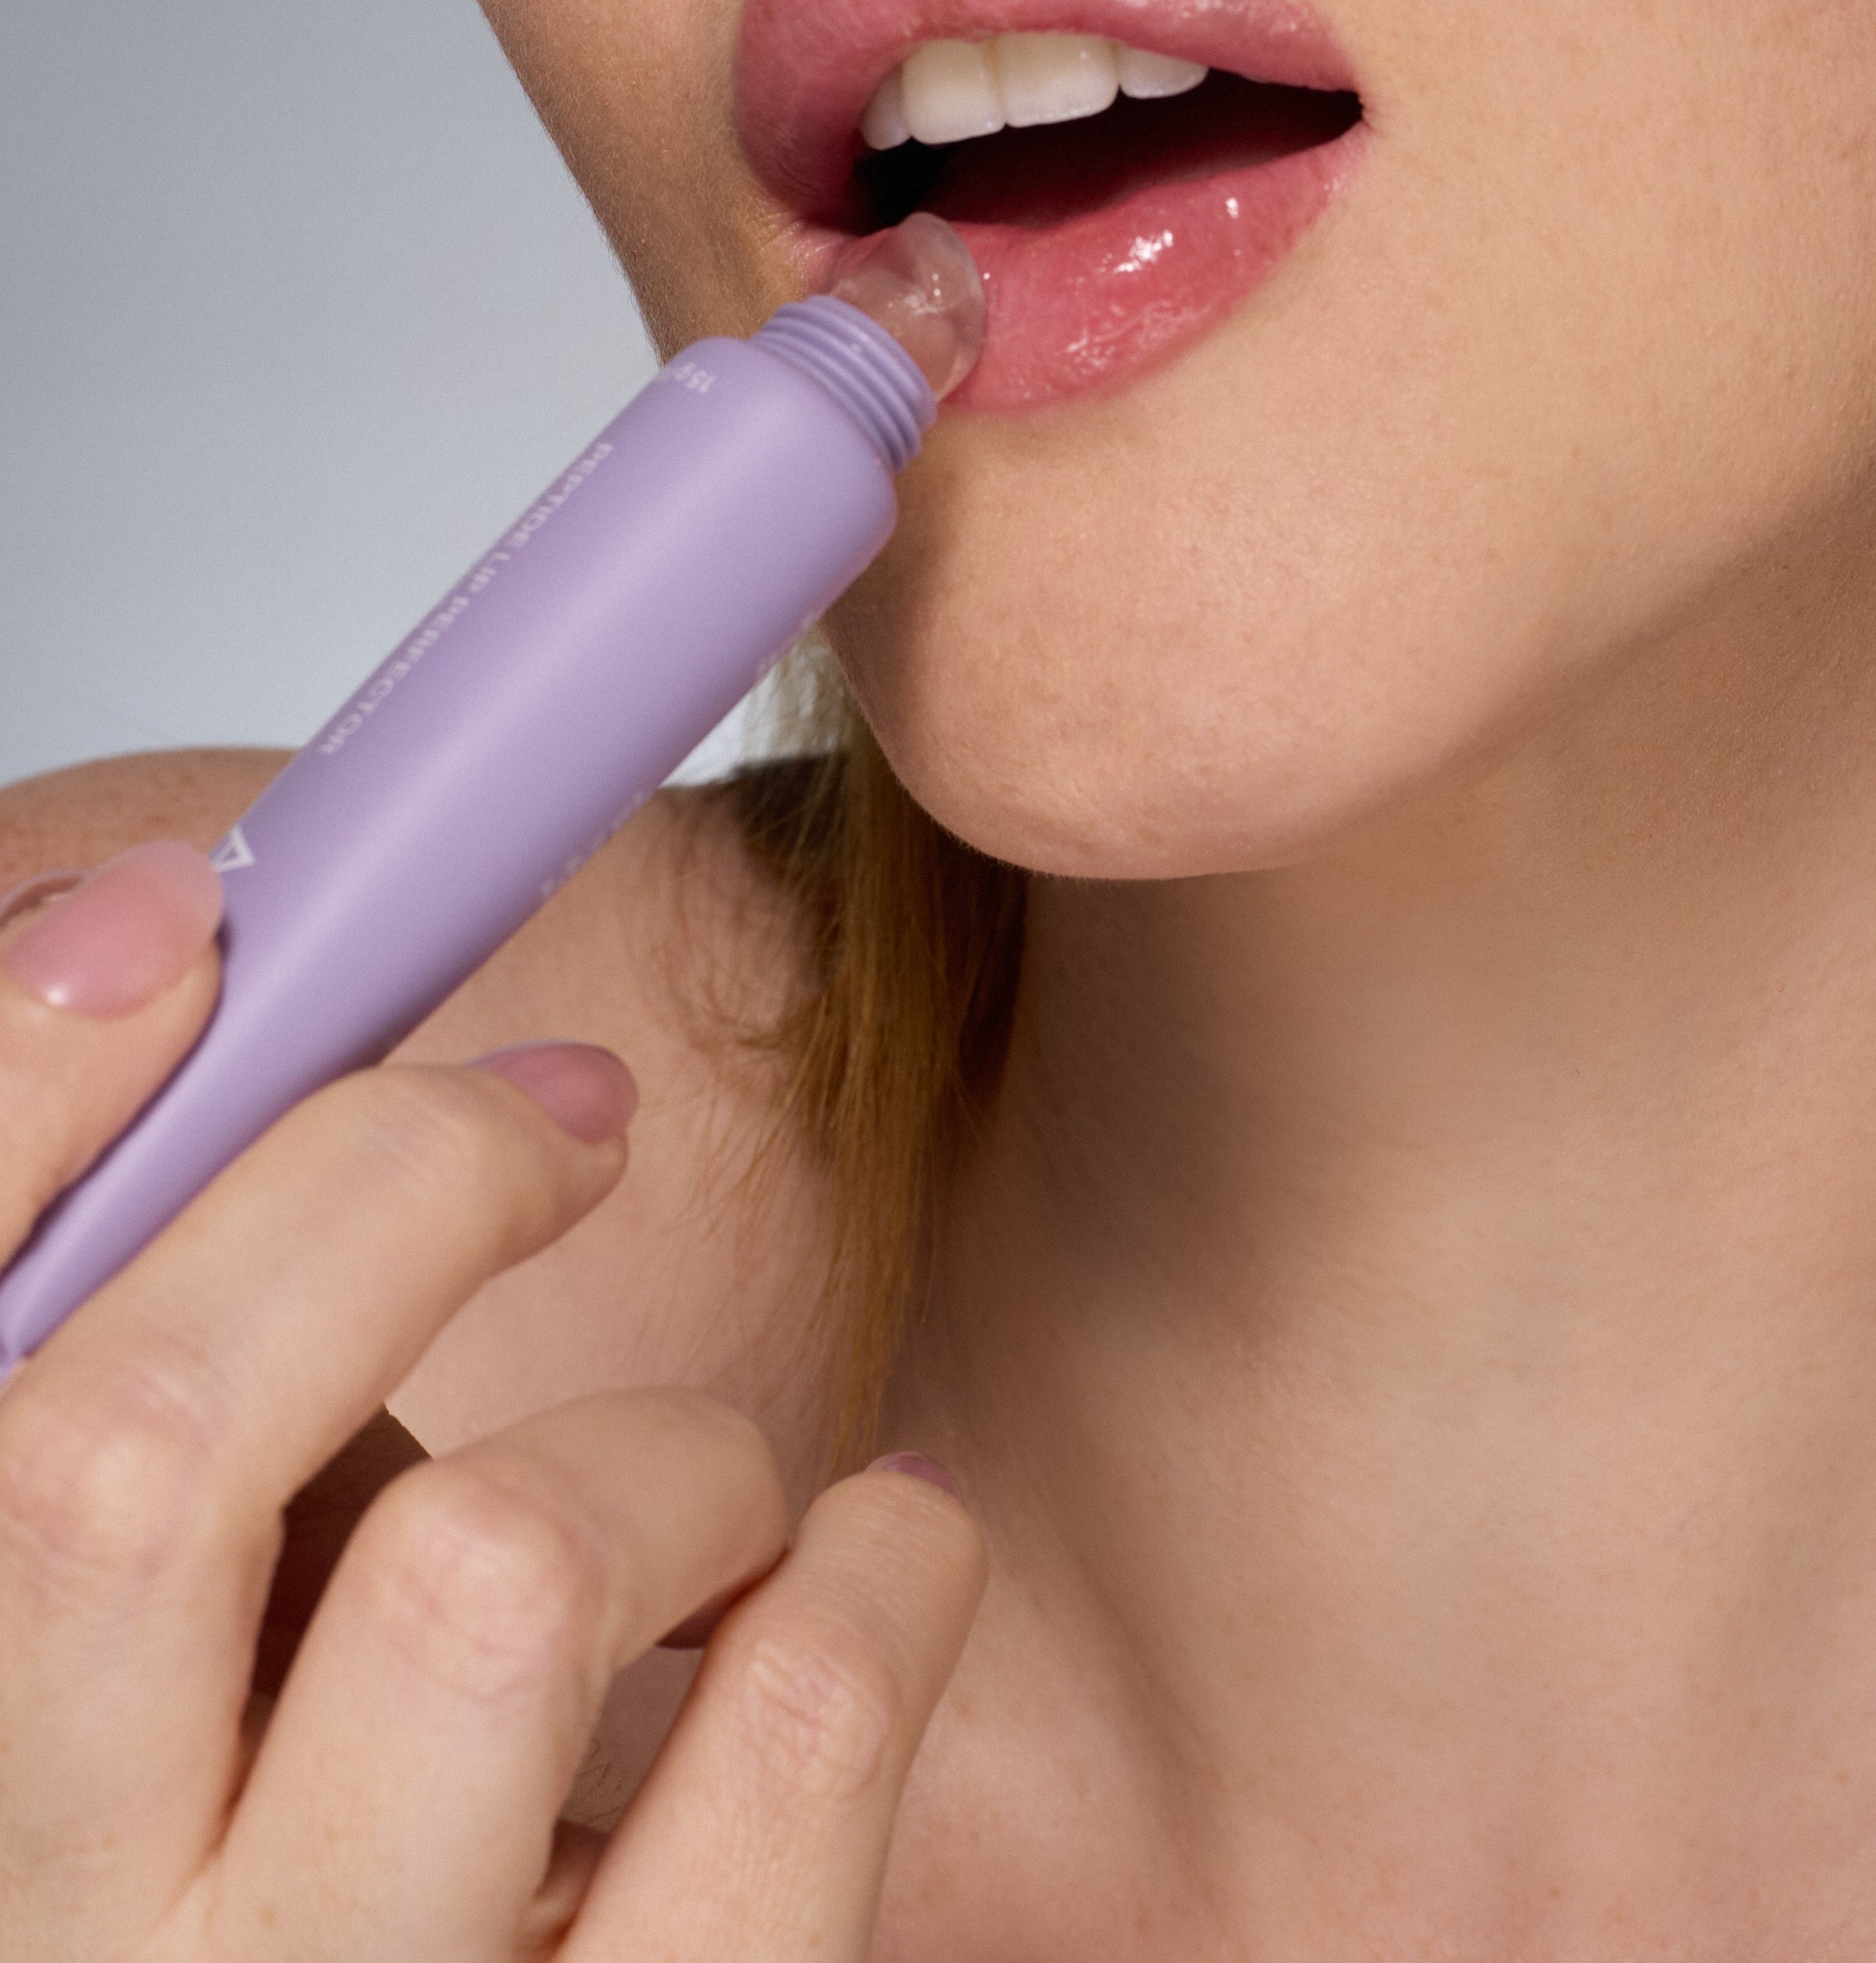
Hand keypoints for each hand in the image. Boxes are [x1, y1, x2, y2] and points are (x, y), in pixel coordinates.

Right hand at [0, 843, 985, 1957]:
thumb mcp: (208, 1612)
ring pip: (496, 1582)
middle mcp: (57, 1939)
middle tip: (562, 1125)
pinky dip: (879, 1580)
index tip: (190, 924)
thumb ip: (179, 1347)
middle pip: (131, 1457)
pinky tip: (857, 1580)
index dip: (20, 1080)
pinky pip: (793, 1739)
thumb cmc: (355, 1851)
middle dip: (395, 1188)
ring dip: (670, 1450)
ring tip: (711, 1499)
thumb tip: (150, 939)